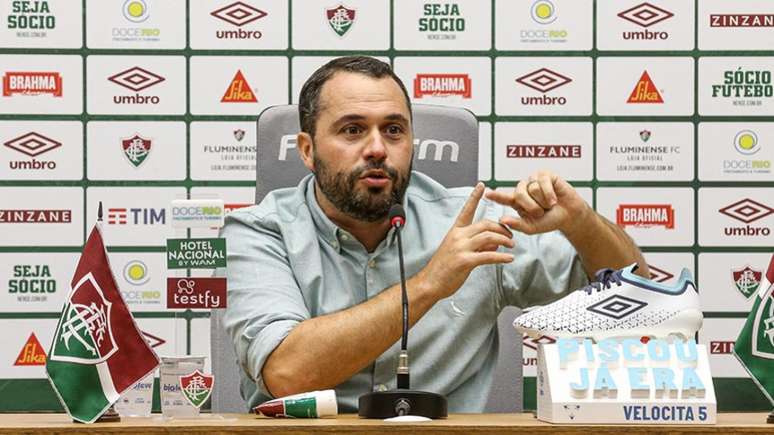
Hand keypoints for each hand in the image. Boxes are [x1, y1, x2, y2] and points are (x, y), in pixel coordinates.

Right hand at [418, 183, 514, 299]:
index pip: (467, 210)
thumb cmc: (443, 268)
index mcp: (455, 231)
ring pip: (488, 237)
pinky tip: (509, 258)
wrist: (430, 283)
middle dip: (501, 228)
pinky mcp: (465, 261)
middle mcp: (458, 236)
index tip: (481, 185)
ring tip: (511, 245)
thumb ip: (477, 245)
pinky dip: (501, 257)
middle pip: (485, 224)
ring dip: (504, 240)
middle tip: (511, 235)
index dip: (474, 197)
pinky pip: (488, 256)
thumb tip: (494, 244)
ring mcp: (461, 248)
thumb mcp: (459, 252)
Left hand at [484, 170, 589, 236]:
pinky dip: (550, 194)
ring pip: (532, 189)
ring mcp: (533, 180)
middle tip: (541, 212)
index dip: (495, 195)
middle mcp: (523, 189)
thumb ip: (517, 224)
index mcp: (517, 201)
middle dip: (532, 206)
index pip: (504, 197)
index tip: (486, 193)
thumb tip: (501, 219)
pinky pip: (543, 182)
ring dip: (543, 201)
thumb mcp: (532, 227)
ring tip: (549, 204)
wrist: (569, 216)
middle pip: (519, 194)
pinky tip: (555, 199)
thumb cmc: (550, 220)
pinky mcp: (545, 174)